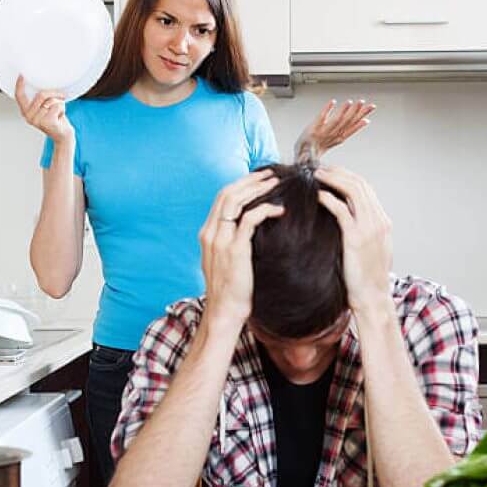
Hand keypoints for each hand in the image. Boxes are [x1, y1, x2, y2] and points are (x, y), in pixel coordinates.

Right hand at [15, 75, 73, 143]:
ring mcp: (37, 120)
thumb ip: (40, 100)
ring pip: (51, 100)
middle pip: (41, 95)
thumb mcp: (45, 108)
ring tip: (58, 113)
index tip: (21, 75)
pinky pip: (57, 106)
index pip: (19, 97)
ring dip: (59, 103)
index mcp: (26, 112)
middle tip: (61, 97)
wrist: (64, 137)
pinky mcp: (47, 122)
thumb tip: (42, 86)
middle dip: (53, 94)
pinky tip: (60, 117)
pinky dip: (63, 109)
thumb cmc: (56, 120)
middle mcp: (28, 116)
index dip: (19, 86)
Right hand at [199, 170, 283, 328]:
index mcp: (207, 233)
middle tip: (270, 174)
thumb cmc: (230, 290)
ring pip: (235, 201)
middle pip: (227, 194)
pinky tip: (279, 210)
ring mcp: (220, 241)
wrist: (224, 312)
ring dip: (257, 189)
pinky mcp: (235, 249)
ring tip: (275, 184)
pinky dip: (265, 209)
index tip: (258, 179)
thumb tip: (248, 228)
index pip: (221, 198)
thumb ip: (231, 242)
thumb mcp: (225, 261)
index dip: (240, 184)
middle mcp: (210, 233)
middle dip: (249, 180)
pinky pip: (250, 219)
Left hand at [294, 99, 375, 162]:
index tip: (369, 111)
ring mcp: (323, 132)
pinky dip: (327, 110)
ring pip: (336, 121)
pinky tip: (333, 102)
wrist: (303, 155)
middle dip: (356, 112)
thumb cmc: (319, 147)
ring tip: (351, 102)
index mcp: (339, 138)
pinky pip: (321, 118)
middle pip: (347, 122)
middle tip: (364, 102)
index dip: (362, 119)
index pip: (353, 127)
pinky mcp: (313, 129)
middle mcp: (332, 135)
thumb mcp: (337, 140)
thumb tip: (364, 120)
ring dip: (344, 111)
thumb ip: (349, 129)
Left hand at [315, 166, 391, 314]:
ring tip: (316, 176)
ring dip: (333, 179)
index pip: (366, 189)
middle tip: (320, 169)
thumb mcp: (369, 251)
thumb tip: (346, 223)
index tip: (331, 173)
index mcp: (382, 222)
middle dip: (339, 172)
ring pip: (353, 191)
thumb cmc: (366, 279)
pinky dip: (329, 198)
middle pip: (360, 184)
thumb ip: (362, 233)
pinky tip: (318, 195)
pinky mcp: (356, 238)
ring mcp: (369, 228)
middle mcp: (379, 221)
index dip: (348, 177)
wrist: (372, 298)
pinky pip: (342, 210)